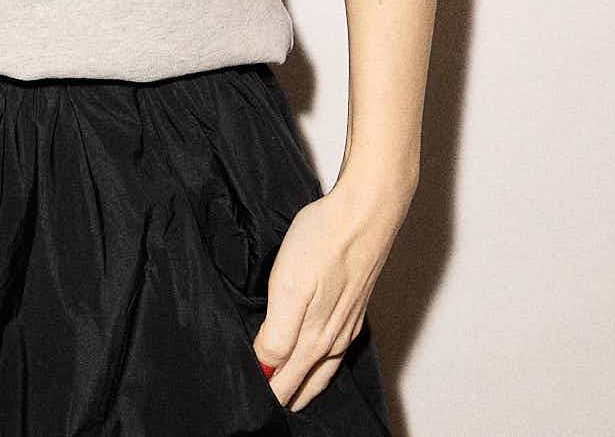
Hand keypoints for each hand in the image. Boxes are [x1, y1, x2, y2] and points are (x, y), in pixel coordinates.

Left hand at [252, 175, 409, 410]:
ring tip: (289, 392)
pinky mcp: (353, 304)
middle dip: (283, 395)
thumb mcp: (289, 288)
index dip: (264, 393)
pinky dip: (319, 362)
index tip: (247, 400)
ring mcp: (347, 322)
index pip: (285, 384)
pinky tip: (315, 351)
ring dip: (302, 383)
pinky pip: (334, 348)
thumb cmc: (326, 241)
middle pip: (305, 383)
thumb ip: (278, 335)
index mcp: (315, 340)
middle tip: (262, 404)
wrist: (366, 210)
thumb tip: (265, 367)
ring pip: (322, 368)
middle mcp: (334, 339)